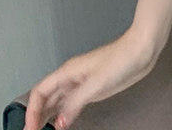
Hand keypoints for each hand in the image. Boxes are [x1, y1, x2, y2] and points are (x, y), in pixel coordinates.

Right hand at [24, 28, 157, 129]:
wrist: (142, 49)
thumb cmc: (122, 57)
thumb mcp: (96, 83)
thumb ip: (75, 103)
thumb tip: (59, 122)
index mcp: (68, 72)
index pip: (40, 91)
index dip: (31, 110)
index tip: (29, 128)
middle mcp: (72, 77)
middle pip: (46, 97)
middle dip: (36, 115)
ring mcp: (83, 82)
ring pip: (58, 100)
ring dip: (48, 116)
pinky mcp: (94, 88)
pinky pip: (71, 103)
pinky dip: (63, 114)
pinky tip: (62, 123)